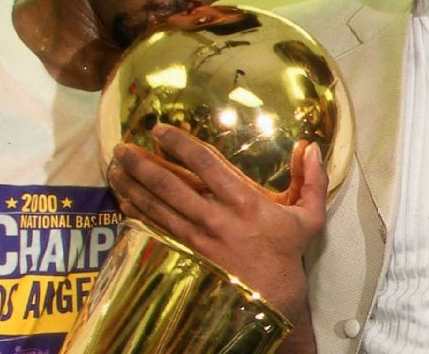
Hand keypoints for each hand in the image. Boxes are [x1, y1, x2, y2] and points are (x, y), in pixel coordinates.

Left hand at [107, 124, 328, 323]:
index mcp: (243, 201)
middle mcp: (214, 217)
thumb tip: (312, 146)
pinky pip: (154, 231)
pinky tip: (122, 201)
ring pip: (156, 207)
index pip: (205, 164)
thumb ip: (312, 180)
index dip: (180, 144)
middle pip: (169, 184)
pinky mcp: (185, 255)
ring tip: (115, 168)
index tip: (159, 130)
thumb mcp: (309, 216)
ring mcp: (196, 239)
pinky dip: (135, 215)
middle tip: (122, 148)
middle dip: (142, 164)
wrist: (270, 298)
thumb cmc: (286, 253)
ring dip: (132, 186)